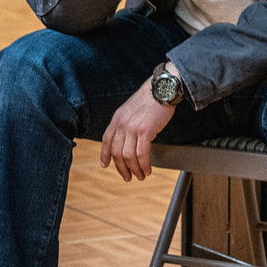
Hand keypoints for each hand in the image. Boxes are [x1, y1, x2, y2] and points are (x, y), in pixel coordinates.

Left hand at [100, 64, 181, 180]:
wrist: (161, 89)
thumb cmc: (151, 99)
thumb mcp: (131, 110)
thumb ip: (126, 123)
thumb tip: (127, 139)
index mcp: (117, 118)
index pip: (106, 139)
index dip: (104, 154)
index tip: (105, 164)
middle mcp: (122, 124)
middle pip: (116, 152)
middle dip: (121, 168)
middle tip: (127, 177)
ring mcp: (132, 128)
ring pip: (128, 156)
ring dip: (134, 169)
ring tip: (140, 175)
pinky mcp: (145, 131)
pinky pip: (142, 154)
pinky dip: (144, 165)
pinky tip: (147, 169)